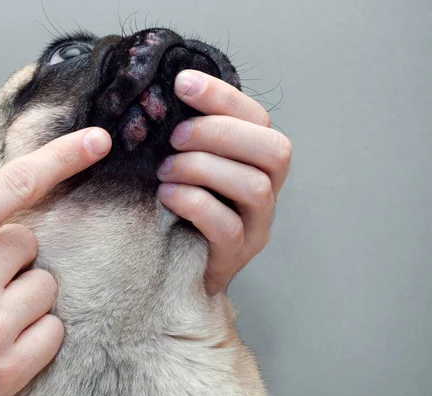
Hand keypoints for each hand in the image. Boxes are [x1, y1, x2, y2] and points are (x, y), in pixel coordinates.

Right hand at [0, 128, 111, 395]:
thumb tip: (9, 217)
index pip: (14, 185)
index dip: (62, 157)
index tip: (95, 142)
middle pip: (30, 243)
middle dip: (9, 260)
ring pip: (46, 287)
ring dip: (22, 297)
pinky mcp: (5, 372)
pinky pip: (53, 331)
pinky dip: (34, 333)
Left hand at [158, 70, 291, 294]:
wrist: (178, 266)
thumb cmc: (180, 205)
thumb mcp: (186, 163)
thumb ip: (188, 134)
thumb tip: (165, 94)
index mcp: (257, 159)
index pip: (258, 118)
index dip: (223, 96)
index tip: (182, 83)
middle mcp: (268, 189)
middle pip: (274, 150)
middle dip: (220, 133)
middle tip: (175, 137)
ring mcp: (257, 225)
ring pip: (254, 187)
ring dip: (203, 168)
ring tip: (165, 170)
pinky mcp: (236, 254)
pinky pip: (227, 227)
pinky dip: (194, 203)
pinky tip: (166, 195)